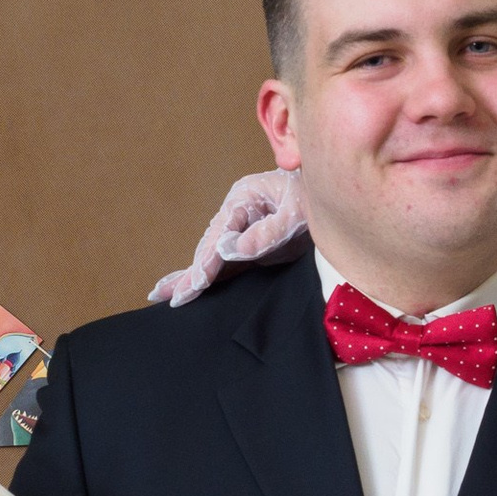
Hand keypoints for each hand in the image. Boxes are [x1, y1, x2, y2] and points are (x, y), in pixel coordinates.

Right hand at [147, 169, 309, 306]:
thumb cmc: (314, 198)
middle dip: (192, 273)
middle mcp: (237, 213)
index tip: (197, 281)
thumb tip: (235, 250)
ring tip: (164, 294)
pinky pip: (225, 264)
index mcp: (244, 198)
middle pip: (210, 246)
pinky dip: (208, 277)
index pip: (219, 234)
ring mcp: (242, 230)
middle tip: (174, 298)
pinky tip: (188, 288)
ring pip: (212, 257)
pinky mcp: (251, 247)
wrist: (332, 197)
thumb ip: (269, 231)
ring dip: (192, 276)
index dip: (207, 261)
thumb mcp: (296, 212)